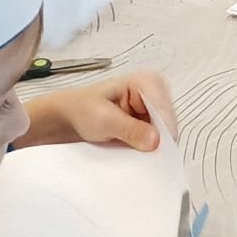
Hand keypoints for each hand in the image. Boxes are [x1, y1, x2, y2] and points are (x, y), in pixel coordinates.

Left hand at [20, 70, 177, 150]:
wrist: (67, 117)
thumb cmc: (82, 110)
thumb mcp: (104, 119)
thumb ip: (131, 130)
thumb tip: (156, 141)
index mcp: (147, 81)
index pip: (164, 110)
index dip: (161, 132)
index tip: (154, 150)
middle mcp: (155, 92)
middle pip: (168, 121)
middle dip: (159, 139)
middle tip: (144, 155)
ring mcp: (153, 108)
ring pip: (165, 132)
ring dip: (154, 145)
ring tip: (137, 154)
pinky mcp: (149, 121)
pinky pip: (157, 138)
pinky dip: (149, 147)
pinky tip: (138, 152)